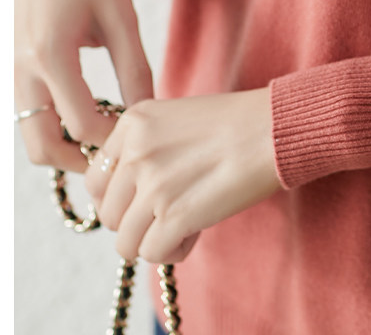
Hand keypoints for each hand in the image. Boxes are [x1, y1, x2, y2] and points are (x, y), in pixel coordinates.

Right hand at [14, 0, 154, 172]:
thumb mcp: (122, 16)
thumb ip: (135, 68)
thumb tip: (148, 115)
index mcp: (49, 54)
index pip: (80, 126)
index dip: (114, 141)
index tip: (144, 141)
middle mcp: (21, 69)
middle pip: (41, 147)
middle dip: (81, 162)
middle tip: (120, 159)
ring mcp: (11, 70)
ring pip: (31, 134)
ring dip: (65, 146)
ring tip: (109, 137)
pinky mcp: (12, 67)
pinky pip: (29, 113)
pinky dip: (54, 125)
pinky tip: (91, 114)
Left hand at [82, 86, 280, 264]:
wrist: (275, 128)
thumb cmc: (235, 123)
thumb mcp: (175, 117)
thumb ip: (142, 148)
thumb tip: (121, 197)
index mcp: (133, 123)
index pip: (95, 180)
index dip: (119, 197)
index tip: (143, 199)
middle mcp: (136, 152)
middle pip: (108, 215)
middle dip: (135, 221)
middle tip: (168, 212)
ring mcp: (154, 185)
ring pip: (125, 242)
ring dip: (153, 239)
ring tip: (183, 223)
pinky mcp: (175, 215)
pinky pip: (153, 254)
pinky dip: (174, 250)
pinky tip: (195, 232)